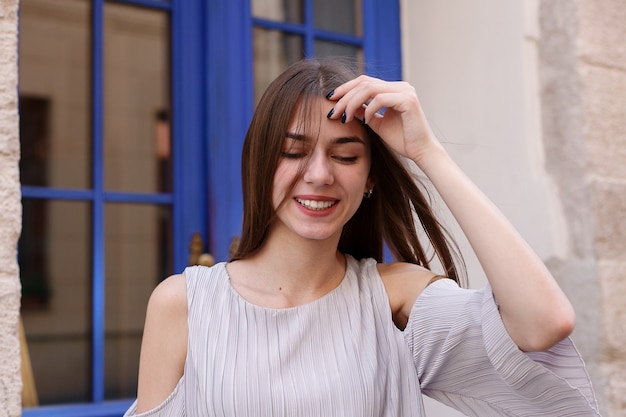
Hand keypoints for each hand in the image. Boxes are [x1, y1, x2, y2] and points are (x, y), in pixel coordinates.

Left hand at [326, 75, 440, 163]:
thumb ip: (363, 112)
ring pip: (369, 88)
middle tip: (332, 111)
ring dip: (352, 103)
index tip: (330, 100)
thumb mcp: (376, 124)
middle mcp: (401, 86)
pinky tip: (365, 121)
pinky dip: (368, 109)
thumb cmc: (402, 140)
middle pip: (364, 82)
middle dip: (344, 96)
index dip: (345, 88)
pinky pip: (380, 99)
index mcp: (394, 89)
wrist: (421, 152)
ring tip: (344, 118)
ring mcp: (405, 91)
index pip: (365, 81)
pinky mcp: (408, 100)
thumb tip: (347, 105)